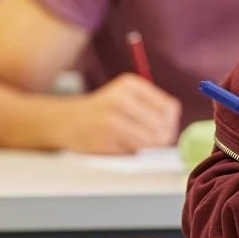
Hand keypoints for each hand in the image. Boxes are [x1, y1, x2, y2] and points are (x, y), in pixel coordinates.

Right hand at [63, 74, 181, 153]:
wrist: (65, 120)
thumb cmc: (101, 110)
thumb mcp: (125, 96)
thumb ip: (149, 107)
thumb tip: (172, 131)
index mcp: (131, 84)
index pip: (169, 107)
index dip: (171, 123)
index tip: (165, 130)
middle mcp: (122, 98)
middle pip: (162, 125)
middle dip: (162, 139)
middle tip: (155, 143)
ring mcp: (113, 118)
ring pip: (151, 140)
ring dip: (150, 148)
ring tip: (140, 146)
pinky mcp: (106, 137)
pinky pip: (134, 150)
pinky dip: (134, 153)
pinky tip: (124, 147)